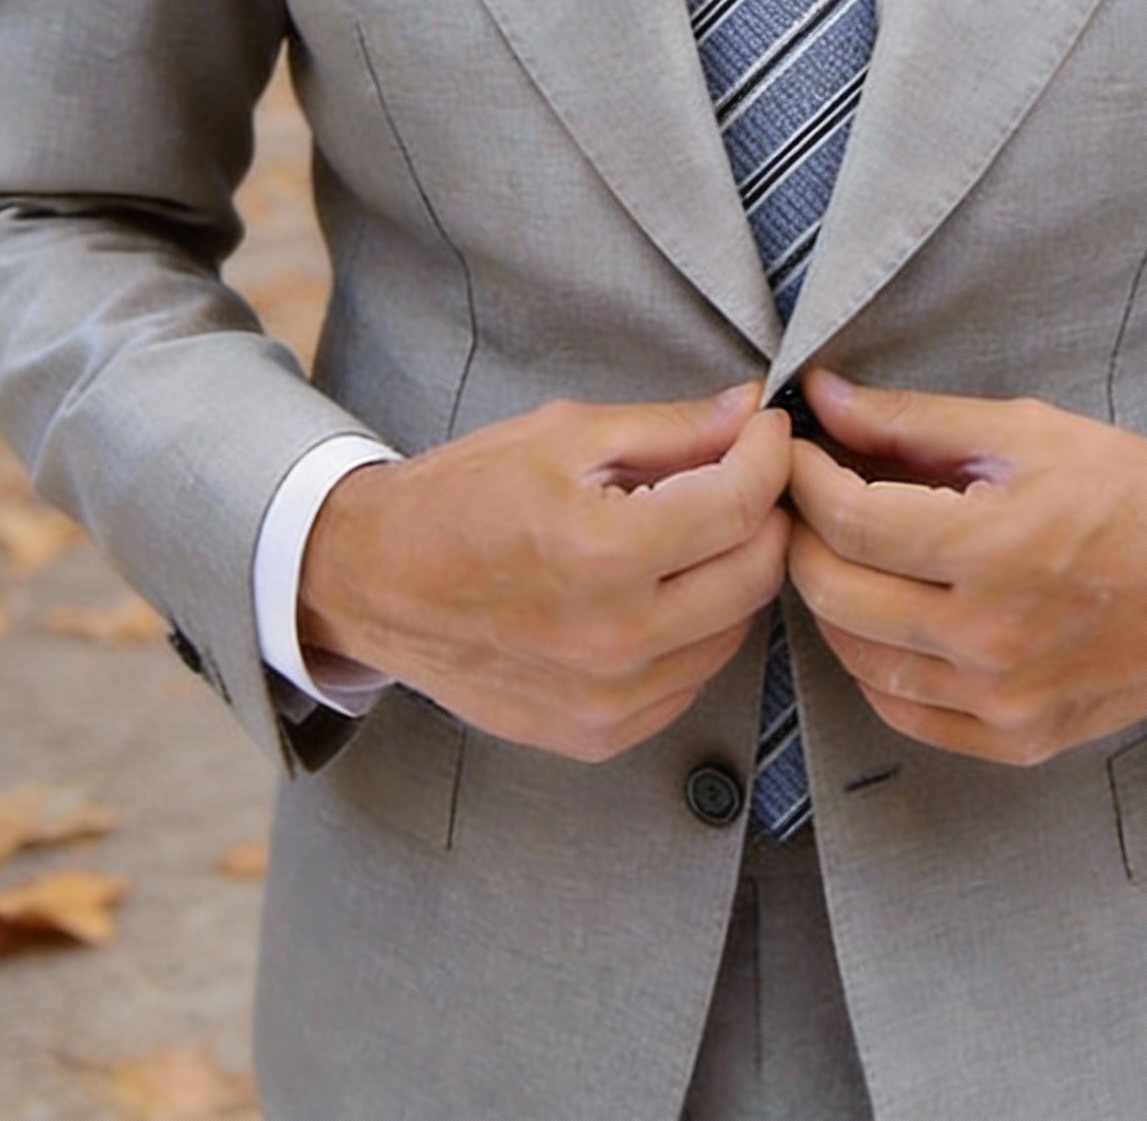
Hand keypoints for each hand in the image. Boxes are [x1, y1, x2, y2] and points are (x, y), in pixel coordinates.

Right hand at [299, 386, 791, 761]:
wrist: (377, 580)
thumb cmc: (463, 497)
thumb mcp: (565, 435)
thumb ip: (671, 428)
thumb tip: (749, 411)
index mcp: (604, 553)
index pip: (741, 505)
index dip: (769, 457)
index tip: (765, 432)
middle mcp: (614, 638)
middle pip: (755, 572)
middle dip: (765, 512)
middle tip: (743, 475)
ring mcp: (609, 699)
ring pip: (734, 630)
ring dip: (734, 572)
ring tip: (695, 531)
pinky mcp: (600, 734)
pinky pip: (692, 678)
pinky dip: (697, 629)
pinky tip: (660, 590)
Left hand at [786, 372, 1146, 765]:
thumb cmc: (1131, 490)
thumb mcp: (1025, 431)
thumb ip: (912, 420)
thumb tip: (821, 396)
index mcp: (994, 548)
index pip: (848, 520)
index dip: (803, 478)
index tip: (795, 450)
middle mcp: (992, 638)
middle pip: (836, 593)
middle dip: (802, 537)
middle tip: (805, 499)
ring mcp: (1004, 701)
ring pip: (858, 659)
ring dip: (832, 601)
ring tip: (845, 553)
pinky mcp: (1018, 740)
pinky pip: (905, 712)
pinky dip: (876, 664)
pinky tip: (887, 618)